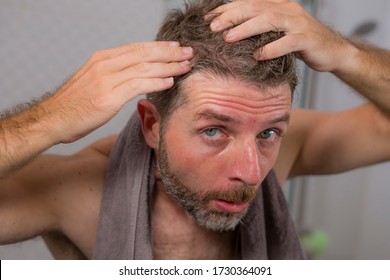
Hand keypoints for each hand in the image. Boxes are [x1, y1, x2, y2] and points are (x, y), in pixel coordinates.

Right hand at [44, 41, 192, 142]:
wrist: (53, 119)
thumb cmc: (75, 104)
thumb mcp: (93, 80)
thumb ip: (114, 74)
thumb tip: (135, 74)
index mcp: (102, 58)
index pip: (137, 47)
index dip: (159, 47)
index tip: (176, 47)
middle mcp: (105, 64)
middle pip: (144, 53)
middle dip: (169, 53)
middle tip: (189, 53)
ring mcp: (106, 79)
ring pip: (144, 67)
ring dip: (168, 66)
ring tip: (186, 66)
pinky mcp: (108, 96)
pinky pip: (138, 84)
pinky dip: (156, 81)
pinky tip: (169, 81)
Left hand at [206, 0, 352, 71]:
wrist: (333, 51)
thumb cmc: (301, 43)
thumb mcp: (278, 32)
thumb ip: (260, 29)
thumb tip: (231, 33)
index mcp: (278, 6)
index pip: (248, 3)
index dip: (227, 9)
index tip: (208, 19)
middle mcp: (287, 10)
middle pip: (255, 8)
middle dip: (232, 16)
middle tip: (212, 27)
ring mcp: (298, 23)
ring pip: (269, 20)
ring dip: (246, 29)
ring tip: (228, 38)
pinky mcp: (306, 39)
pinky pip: (287, 42)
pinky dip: (272, 48)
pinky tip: (258, 56)